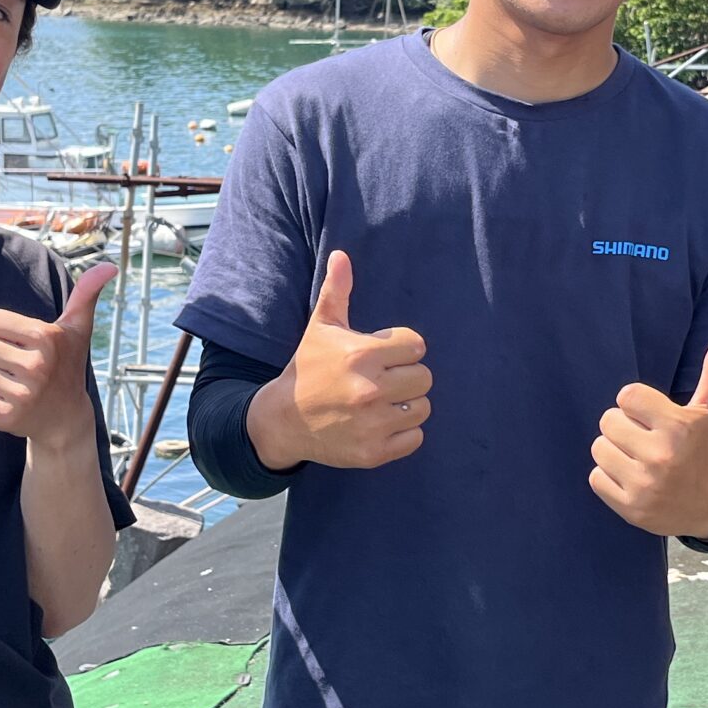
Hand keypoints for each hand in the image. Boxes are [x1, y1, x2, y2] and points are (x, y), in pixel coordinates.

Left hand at [0, 262, 115, 444]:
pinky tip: (2, 398)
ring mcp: (22, 395)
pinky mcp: (6, 418)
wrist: (66, 420)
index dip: (0, 330)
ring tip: (10, 382)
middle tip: (14, 364)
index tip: (19, 342)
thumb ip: (86, 294)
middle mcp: (36, 366)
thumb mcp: (77, 329)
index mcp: (47, 338)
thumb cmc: (66, 365)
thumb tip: (110, 267)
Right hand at [248, 251, 430, 470]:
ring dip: (408, 405)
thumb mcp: (321, 328)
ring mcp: (373, 424)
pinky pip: (415, 438)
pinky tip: (382, 423)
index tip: (383, 355)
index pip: (416, 345)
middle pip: (425, 377)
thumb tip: (341, 255)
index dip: (402, 348)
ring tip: (384, 402)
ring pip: (423, 408)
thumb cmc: (307, 368)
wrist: (282, 420)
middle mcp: (370, 389)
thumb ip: (337, 291)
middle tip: (384, 380)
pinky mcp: (374, 452)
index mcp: (361, 354)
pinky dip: (404, 433)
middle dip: (407, 376)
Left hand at [588, 331, 707, 535]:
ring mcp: (644, 485)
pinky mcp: (631, 508)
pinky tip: (632, 478)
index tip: (653, 416)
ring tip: (637, 457)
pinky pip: (596, 478)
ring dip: (614, 451)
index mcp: (678, 426)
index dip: (637, 404)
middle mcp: (660, 456)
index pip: (626, 396)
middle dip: (624, 426)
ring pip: (599, 448)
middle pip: (608, 421)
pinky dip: (609, 477)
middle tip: (645, 438)